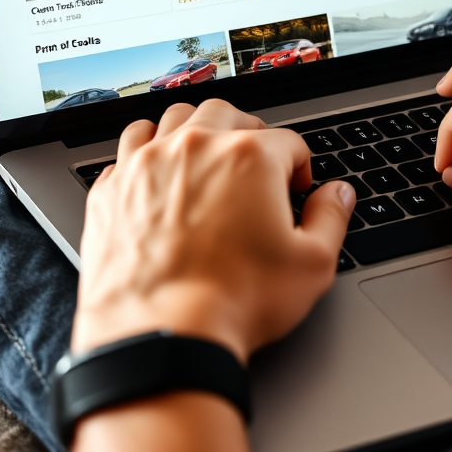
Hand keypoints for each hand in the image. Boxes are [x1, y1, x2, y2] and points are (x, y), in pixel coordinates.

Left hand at [71, 100, 354, 361]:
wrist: (162, 338)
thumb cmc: (234, 302)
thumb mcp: (310, 265)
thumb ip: (330, 218)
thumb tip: (337, 195)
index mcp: (250, 157)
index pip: (288, 142)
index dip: (300, 168)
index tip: (296, 191)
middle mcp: (196, 146)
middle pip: (229, 114)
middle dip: (249, 134)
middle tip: (256, 167)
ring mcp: (148, 163)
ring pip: (174, 117)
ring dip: (196, 130)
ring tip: (207, 157)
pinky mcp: (113, 188)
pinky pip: (129, 147)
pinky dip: (147, 152)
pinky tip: (158, 174)